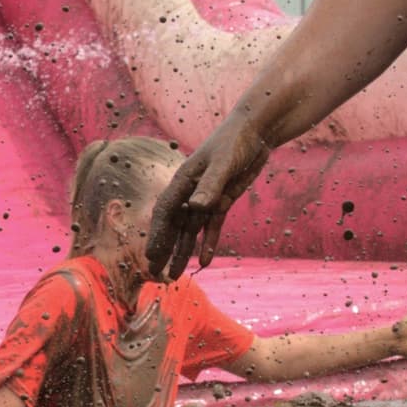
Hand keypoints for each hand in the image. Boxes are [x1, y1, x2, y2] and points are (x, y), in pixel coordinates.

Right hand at [148, 114, 273, 281]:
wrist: (255, 131)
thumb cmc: (234, 141)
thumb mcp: (224, 163)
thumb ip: (210, 185)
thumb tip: (195, 207)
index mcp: (183, 181)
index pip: (165, 212)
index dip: (158, 235)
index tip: (151, 256)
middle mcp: (190, 191)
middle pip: (173, 225)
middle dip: (164, 249)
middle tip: (155, 272)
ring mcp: (205, 197)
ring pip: (190, 230)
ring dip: (183, 251)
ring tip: (175, 275)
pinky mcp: (222, 200)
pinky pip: (211, 227)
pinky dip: (208, 243)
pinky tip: (205, 261)